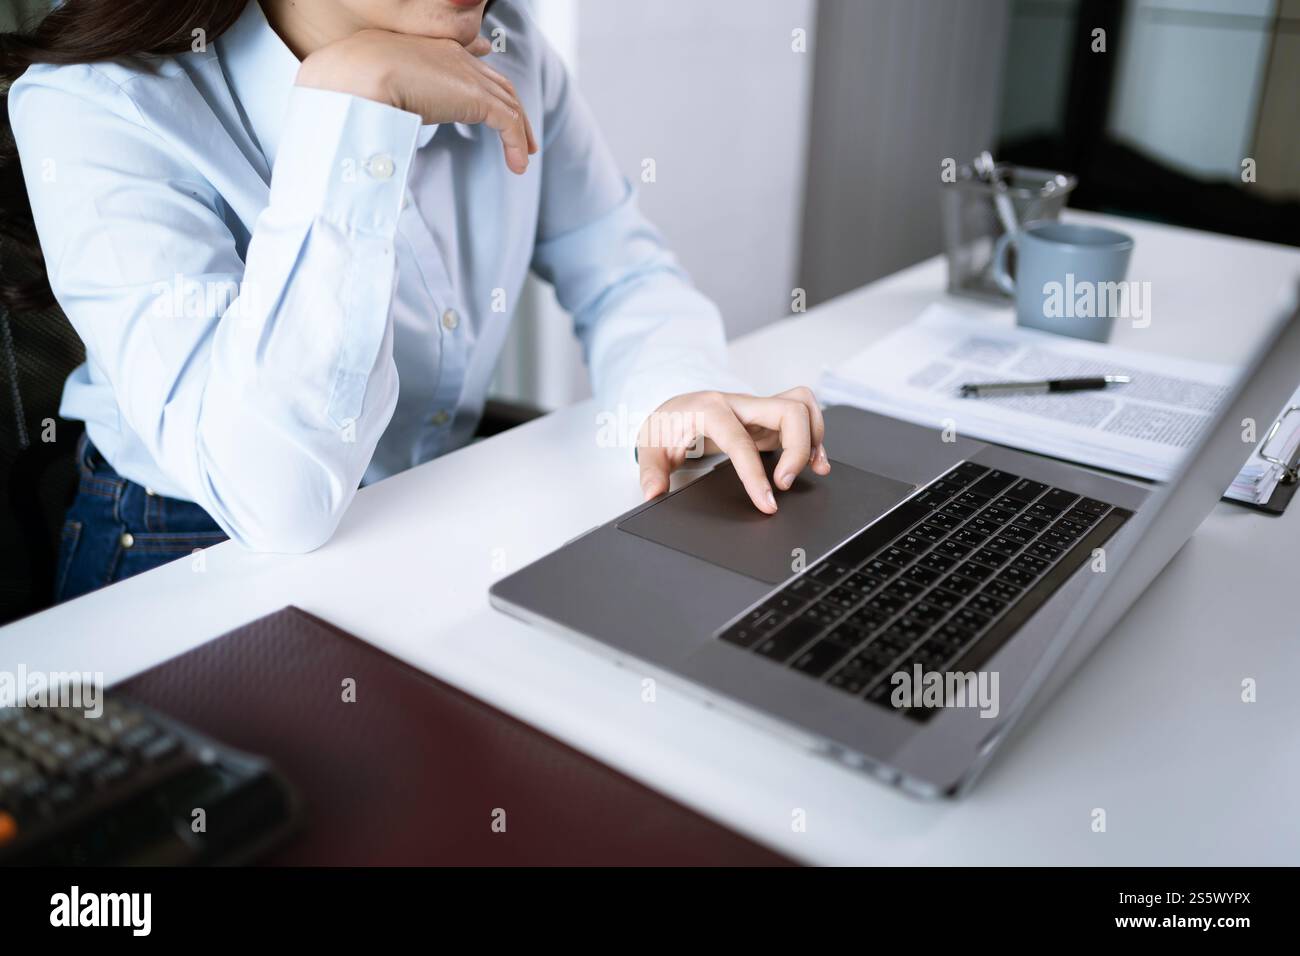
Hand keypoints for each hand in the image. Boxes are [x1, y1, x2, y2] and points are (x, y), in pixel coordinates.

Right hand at [296, 30, 537, 173]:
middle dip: (512, 108)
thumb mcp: (372, 79)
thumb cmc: (351, 78)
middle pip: (497, 84)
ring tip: (524, 156)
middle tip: (520, 133)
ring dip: (520, 132)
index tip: (492, 79)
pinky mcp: (476, 98)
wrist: (357, 74)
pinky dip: (516, 144)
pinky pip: (508, 122)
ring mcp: (467, 76)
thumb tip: (378, 105)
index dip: (483, 72)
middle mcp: (455, 57)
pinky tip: (518, 166)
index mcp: (432, 49)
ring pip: (508, 103)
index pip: (468, 59)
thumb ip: (385, 88)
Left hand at [637, 387, 830, 513]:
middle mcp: (739, 404)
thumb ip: (651, 471)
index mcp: (710, 410)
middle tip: (785, 483)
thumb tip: (653, 493)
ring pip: (801, 404)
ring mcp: (756, 410)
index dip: (755, 475)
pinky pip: (800, 417)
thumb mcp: (649, 447)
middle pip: (788, 410)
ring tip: (813, 468)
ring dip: (814, 435)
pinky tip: (814, 461)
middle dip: (798, 448)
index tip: (766, 502)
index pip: (741, 441)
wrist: (671, 409)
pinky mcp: (766, 419)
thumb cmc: (664, 425)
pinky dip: (814, 436)